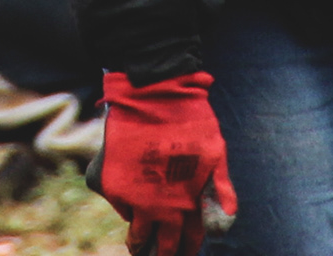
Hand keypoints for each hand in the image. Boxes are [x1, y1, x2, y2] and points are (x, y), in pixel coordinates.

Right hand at [96, 72, 232, 255]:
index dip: (185, 252)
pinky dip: (123, 198)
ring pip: (135, 232)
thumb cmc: (191, 120)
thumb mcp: (216, 155)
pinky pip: (117, 202)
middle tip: (157, 254)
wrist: (152, 92)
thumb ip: (220, 191)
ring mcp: (130, 199)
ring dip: (139, 239)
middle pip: (158, 248)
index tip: (183, 254)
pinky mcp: (108, 185)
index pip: (187, 245)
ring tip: (140, 244)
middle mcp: (157, 210)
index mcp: (187, 206)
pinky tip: (131, 183)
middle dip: (160, 254)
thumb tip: (224, 225)